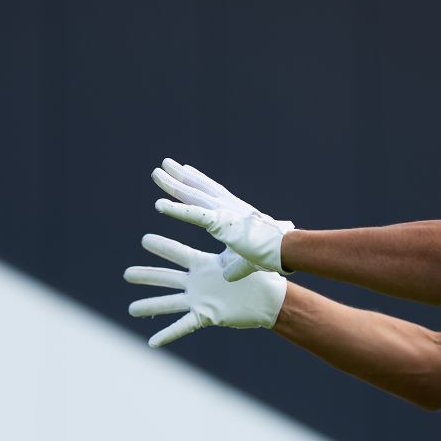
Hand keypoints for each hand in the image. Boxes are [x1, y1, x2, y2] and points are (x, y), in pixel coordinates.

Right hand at [125, 233, 287, 347]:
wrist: (268, 299)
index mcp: (203, 264)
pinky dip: (167, 335)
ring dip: (149, 306)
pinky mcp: (205, 316)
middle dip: (146, 276)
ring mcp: (198, 300)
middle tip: (126, 275)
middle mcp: (196, 282)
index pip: (178, 254)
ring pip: (168, 303)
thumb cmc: (258, 275)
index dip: (162, 247)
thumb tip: (231, 221)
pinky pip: (182, 327)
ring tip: (130, 310)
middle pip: (166, 278)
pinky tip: (152, 342)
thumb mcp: (242, 257)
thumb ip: (231, 242)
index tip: (145, 240)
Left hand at [151, 158, 293, 280]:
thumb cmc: (270, 253)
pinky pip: (192, 215)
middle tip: (164, 164)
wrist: (284, 250)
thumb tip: (227, 276)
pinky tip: (158, 205)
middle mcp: (227, 206)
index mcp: (234, 212)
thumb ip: (234, 267)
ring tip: (156, 172)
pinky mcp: (220, 223)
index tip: (186, 170)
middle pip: (198, 187)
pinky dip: (176, 210)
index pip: (212, 192)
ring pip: (192, 195)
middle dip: (181, 175)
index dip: (198, 180)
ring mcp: (223, 212)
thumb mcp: (245, 261)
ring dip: (172, 184)